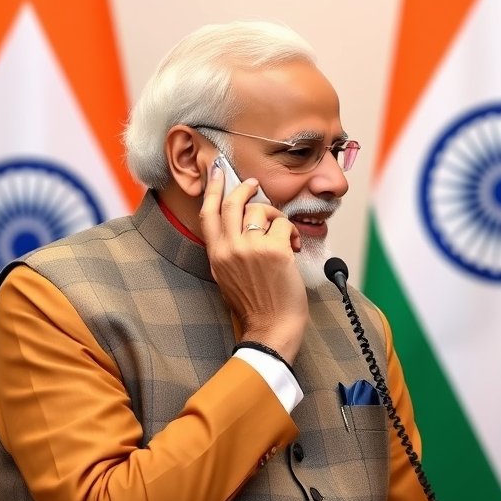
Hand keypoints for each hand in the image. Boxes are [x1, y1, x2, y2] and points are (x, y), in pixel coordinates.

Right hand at [199, 164, 307, 363]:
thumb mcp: (228, 276)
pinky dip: (291, 231)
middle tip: (254, 185)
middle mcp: (229, 249)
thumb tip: (242, 222)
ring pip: (261, 210)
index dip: (212, 189)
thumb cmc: (256, 305)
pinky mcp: (273, 250)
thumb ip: (229, 250)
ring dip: (276, 216)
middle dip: (245, 189)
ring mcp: (250, 248)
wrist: (271, 328)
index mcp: (216, 255)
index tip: (217, 173)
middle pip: (232, 203)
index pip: (208, 213)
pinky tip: (293, 246)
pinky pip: (283, 224)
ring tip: (283, 234)